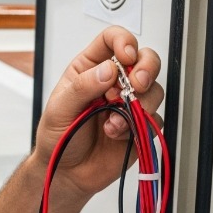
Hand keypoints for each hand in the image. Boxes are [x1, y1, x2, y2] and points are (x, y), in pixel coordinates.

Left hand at [33, 26, 163, 196]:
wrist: (67, 173)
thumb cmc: (58, 137)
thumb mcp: (60, 108)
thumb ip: (83, 86)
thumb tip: (108, 70)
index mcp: (90, 68)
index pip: (112, 40)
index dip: (124, 41)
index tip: (126, 57)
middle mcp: (113, 82)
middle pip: (144, 59)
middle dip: (146, 68)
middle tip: (136, 84)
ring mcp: (128, 103)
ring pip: (154, 89)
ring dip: (138, 103)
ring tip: (113, 121)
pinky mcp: (140, 125)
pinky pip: (154, 118)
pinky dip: (138, 125)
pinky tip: (117, 134)